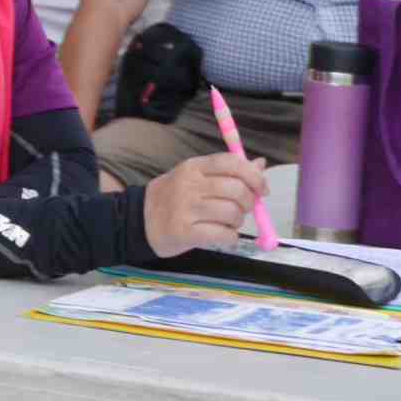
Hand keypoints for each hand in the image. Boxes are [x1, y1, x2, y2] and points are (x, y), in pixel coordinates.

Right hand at [142, 153, 268, 257]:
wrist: (139, 221)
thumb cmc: (172, 198)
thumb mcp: (194, 177)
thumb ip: (226, 171)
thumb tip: (260, 164)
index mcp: (193, 167)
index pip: (231, 163)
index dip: (254, 176)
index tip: (262, 189)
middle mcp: (189, 185)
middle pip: (237, 190)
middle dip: (248, 203)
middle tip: (241, 209)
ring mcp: (186, 209)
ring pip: (233, 214)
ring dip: (237, 222)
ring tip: (225, 222)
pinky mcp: (185, 232)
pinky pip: (225, 235)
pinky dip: (229, 237)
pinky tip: (220, 235)